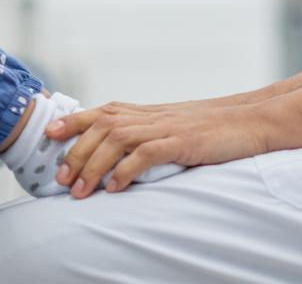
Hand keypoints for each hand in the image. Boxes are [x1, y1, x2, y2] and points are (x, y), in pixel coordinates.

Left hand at [49, 101, 273, 198]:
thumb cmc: (212, 129)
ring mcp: (167, 127)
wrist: (251, 120)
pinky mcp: (183, 142)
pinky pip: (147, 154)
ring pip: (118, 139)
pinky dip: (127, 170)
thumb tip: (119, 150)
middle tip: (61, 179)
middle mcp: (152, 116)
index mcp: (148, 112)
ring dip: (94, 166)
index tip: (50, 134)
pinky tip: (116, 188)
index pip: (102, 110)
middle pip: (102, 126)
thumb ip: (147, 133)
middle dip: (76, 152)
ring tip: (81, 191)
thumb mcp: (173, 127)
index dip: (74, 119)